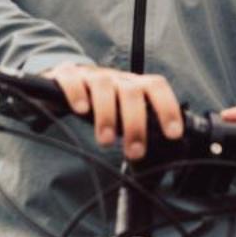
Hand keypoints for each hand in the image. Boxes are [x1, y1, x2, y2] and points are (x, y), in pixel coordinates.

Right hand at [44, 64, 182, 160]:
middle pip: (131, 93)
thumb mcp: (120, 115)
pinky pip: (72, 80)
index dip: (168, 108)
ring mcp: (90, 75)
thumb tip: (159, 161)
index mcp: (133, 86)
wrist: (62, 83)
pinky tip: (80, 110)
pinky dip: (77, 93)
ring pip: (104, 87)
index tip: (173, 134)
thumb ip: (137, 131)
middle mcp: (115, 78)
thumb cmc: (99, 104)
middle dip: (136, 124)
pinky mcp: (66, 75)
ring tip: (105, 142)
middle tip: (135, 152)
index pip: (156, 88)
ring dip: (107, 115)